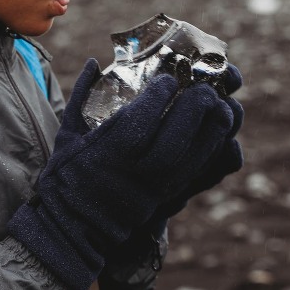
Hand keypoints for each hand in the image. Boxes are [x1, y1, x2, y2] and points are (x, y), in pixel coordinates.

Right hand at [8, 59, 234, 289]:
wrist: (73, 227)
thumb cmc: (66, 176)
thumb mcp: (67, 134)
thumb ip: (82, 96)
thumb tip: (93, 62)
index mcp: (106, 154)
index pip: (139, 122)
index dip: (159, 97)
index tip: (168, 78)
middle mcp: (134, 172)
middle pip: (174, 140)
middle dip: (194, 110)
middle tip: (204, 88)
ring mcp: (153, 188)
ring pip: (192, 158)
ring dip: (212, 129)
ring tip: (223, 105)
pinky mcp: (166, 197)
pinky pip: (196, 172)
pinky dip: (210, 149)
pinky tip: (217, 130)